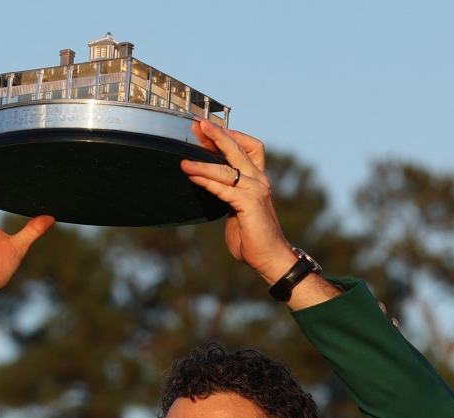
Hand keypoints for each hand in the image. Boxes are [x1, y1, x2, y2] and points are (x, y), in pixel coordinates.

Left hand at [180, 120, 297, 284]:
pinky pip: (225, 189)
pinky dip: (208, 182)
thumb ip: (227, 193)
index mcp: (257, 179)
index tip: (207, 129)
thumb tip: (208, 184)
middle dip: (218, 134)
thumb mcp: (236, 208)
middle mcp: (259, 180)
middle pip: (238, 148)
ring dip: (203, 163)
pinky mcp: (250, 204)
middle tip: (199, 124)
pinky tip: (193, 177)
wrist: (269, 257)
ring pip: (227, 169)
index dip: (230, 135)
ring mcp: (256, 191)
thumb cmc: (251, 236)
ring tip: (184, 161)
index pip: (250, 146)